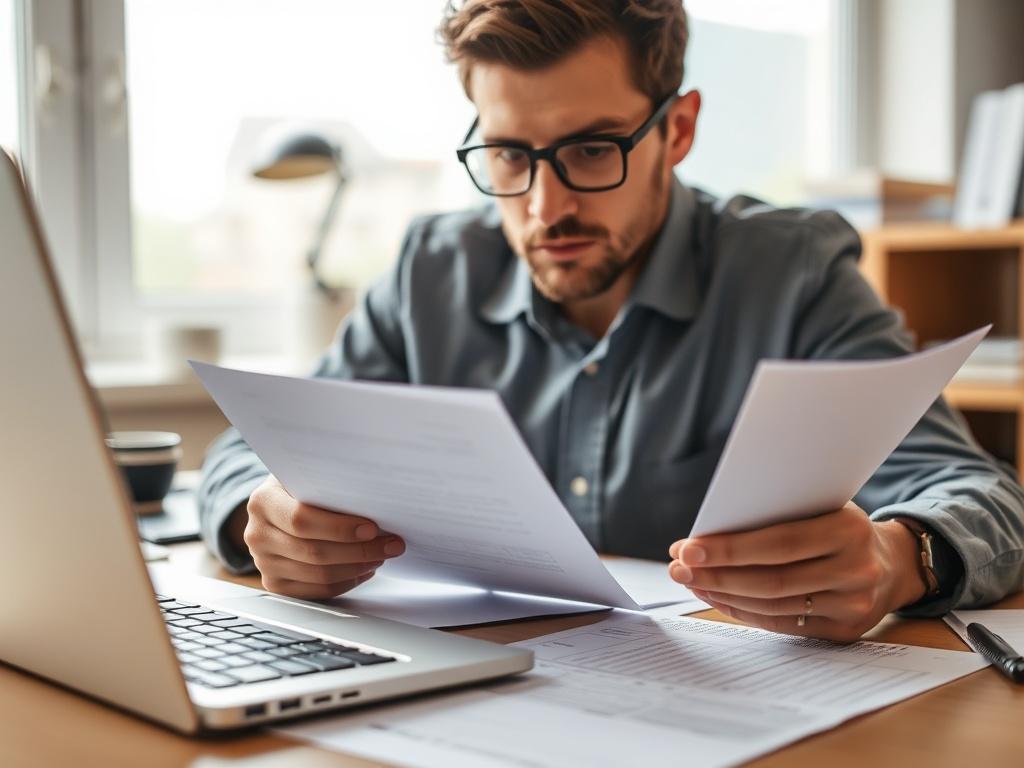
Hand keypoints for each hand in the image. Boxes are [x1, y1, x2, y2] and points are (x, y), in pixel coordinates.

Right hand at [241, 475, 405, 599]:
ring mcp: (263, 562)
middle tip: (391, 544)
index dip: (340, 528)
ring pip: (319, 575)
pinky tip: (364, 569)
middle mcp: (257, 534)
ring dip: (358, 567)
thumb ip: (330, 481)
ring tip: (381, 555)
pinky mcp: (275, 583)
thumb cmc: (301, 487)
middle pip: (314, 552)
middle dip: (360, 550)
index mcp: (263, 501)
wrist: (277, 506)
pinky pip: (316, 592)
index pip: (302, 520)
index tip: (373, 527)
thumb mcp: (308, 474)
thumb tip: (377, 492)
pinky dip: (347, 582)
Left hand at [667, 503, 926, 641]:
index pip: (778, 542)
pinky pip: (782, 624)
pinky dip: (743, 610)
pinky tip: (717, 596)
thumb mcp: (821, 506)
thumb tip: (710, 530)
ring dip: (723, 593)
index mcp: (850, 529)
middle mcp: (857, 570)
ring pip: (773, 605)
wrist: (893, 563)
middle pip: (771, 580)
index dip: (729, 548)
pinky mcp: (845, 631)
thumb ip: (779, 514)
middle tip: (678, 567)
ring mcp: (853, 606)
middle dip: (716, 574)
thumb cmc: (840, 526)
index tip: (687, 546)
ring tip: (691, 580)